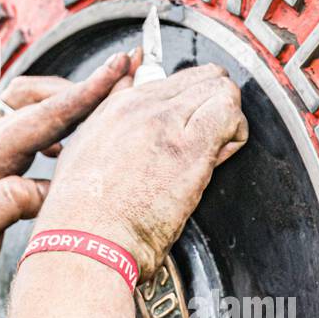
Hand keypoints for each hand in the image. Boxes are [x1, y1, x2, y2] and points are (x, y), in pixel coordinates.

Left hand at [0, 53, 133, 317]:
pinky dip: (53, 132)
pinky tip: (67, 154)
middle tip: (120, 89)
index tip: (119, 69)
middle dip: (79, 89)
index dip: (87, 92)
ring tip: (102, 118)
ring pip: (31, 112)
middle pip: (37, 97)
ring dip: (65, 109)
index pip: (44, 114)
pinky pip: (26, 135)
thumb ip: (7, 204)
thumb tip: (46, 187)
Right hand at [35, 63, 247, 279]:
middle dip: (216, 104)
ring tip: (219, 149)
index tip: (192, 127)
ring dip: (230, 118)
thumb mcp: (84, 148)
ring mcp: (167, 124)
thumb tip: (126, 84)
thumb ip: (109, 112)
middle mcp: (144, 107)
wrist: (87, 240)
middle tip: (214, 137)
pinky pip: (229, 115)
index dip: (192, 102)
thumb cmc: (82, 211)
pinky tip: (221, 157)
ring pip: (221, 90)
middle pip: (204, 77)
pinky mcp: (189, 149)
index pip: (176, 79)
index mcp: (119, 107)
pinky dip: (236, 133)